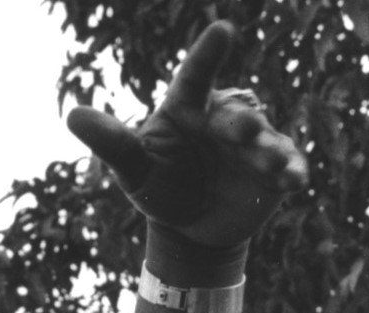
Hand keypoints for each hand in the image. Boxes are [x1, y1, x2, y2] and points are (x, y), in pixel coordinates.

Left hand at [66, 21, 306, 257]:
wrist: (189, 228)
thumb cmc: (158, 186)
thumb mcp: (133, 169)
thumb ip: (111, 143)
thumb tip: (72, 115)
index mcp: (188, 107)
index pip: (196, 76)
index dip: (208, 54)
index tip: (223, 30)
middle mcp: (223, 119)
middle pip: (236, 115)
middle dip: (243, 124)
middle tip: (247, 132)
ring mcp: (253, 144)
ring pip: (266, 141)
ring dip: (270, 151)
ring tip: (273, 164)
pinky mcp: (274, 170)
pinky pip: (288, 165)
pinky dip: (293, 171)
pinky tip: (296, 180)